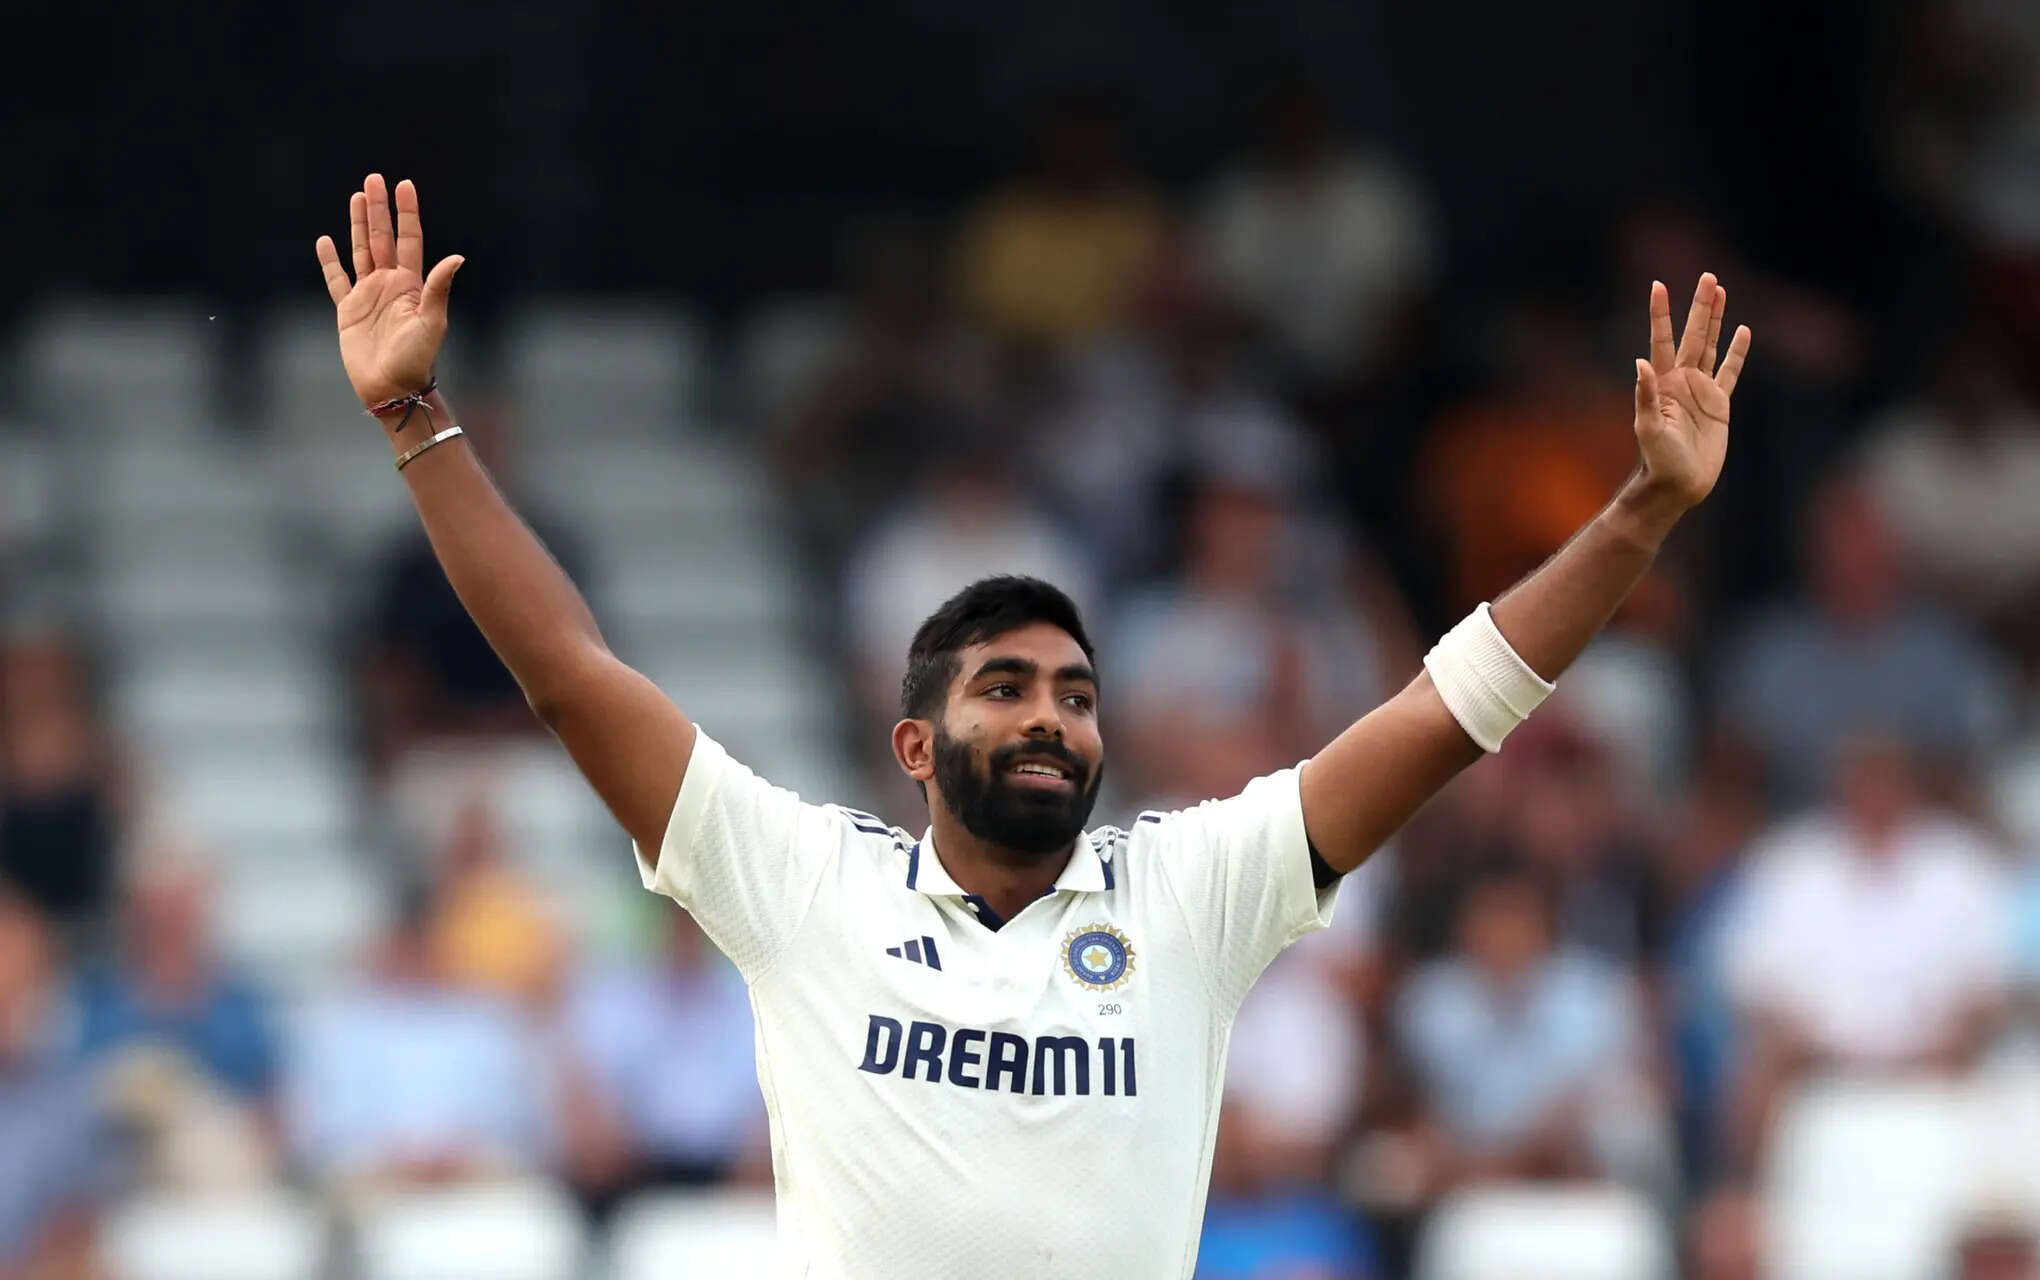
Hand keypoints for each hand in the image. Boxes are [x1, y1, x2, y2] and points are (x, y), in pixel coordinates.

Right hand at [314, 173, 464, 406]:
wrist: (391, 387)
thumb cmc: (416, 358)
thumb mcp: (432, 322)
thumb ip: (438, 288)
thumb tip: (457, 258)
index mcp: (411, 284)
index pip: (409, 239)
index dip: (407, 213)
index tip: (405, 185)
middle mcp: (389, 284)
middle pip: (382, 238)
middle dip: (379, 209)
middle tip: (374, 179)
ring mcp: (368, 295)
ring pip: (361, 250)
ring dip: (359, 225)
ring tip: (357, 197)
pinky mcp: (348, 310)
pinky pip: (336, 280)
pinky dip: (330, 261)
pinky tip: (326, 241)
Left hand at [1631, 273, 1750, 512]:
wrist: (1678, 484)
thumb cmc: (1658, 460)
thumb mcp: (1648, 429)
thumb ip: (1645, 396)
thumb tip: (1640, 363)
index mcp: (1662, 382)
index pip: (1661, 339)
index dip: (1660, 313)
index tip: (1658, 285)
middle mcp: (1681, 380)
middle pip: (1693, 334)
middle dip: (1699, 306)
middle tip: (1707, 276)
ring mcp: (1701, 389)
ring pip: (1712, 345)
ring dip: (1716, 319)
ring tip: (1720, 291)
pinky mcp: (1719, 404)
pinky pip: (1731, 372)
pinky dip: (1738, 352)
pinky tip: (1743, 331)